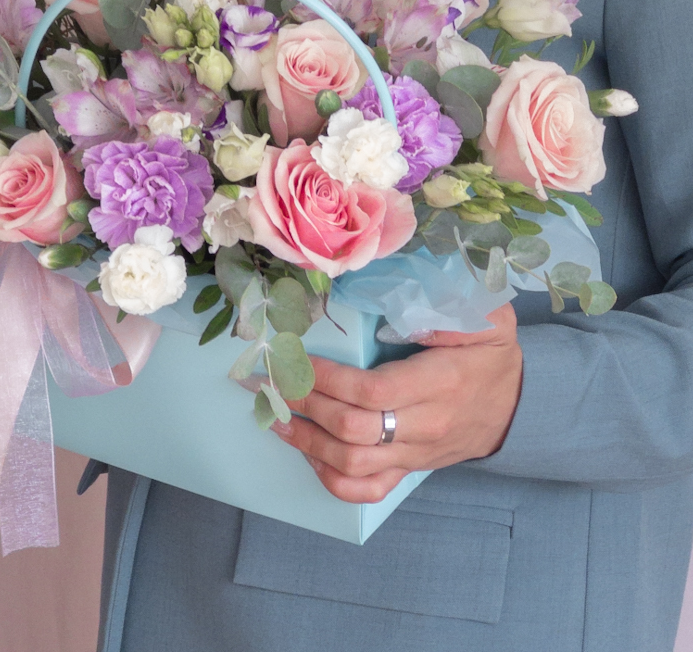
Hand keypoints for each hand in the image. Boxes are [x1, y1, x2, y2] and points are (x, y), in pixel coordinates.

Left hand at [272, 303, 522, 503]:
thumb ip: (453, 307)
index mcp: (439, 383)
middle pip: (353, 429)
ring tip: (278, 417)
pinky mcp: (409, 468)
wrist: (518, 407)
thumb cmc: (491, 355)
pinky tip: (309, 455)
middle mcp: (424, 425)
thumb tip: (408, 304)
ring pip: (353, 464)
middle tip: (276, 382)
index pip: (371, 391)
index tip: (300, 359)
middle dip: (307, 405)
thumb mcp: (488, 319)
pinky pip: (368, 489)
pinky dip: (332, 479)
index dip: (328, 379)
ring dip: (308, 443)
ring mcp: (415, 452)